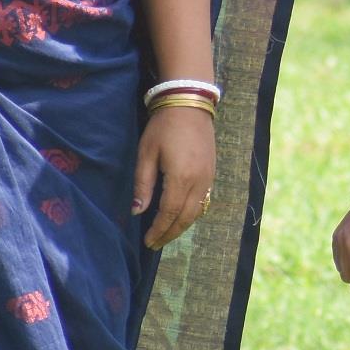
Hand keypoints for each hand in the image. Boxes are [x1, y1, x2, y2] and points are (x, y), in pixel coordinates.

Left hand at [133, 103, 217, 248]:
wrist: (189, 104)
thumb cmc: (163, 127)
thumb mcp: (146, 154)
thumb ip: (143, 184)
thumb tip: (138, 210)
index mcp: (180, 178)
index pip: (169, 213)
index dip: (158, 230)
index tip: (148, 242)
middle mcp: (198, 182)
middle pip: (185, 218)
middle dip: (170, 233)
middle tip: (155, 244)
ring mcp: (208, 178)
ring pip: (197, 212)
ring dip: (181, 226)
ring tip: (167, 234)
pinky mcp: (211, 173)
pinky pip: (203, 201)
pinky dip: (191, 214)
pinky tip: (180, 216)